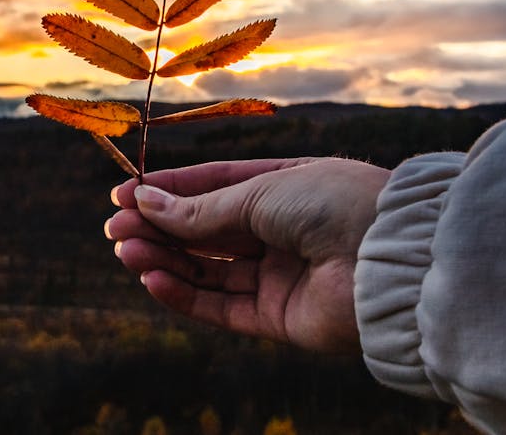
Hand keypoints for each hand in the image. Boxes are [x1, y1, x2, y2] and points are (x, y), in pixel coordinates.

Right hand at [106, 157, 389, 355]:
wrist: (391, 259)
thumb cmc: (334, 203)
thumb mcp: (260, 191)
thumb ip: (202, 208)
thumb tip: (146, 202)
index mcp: (283, 188)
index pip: (212, 188)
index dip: (167, 192)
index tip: (122, 195)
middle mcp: (280, 231)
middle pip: (205, 232)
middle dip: (158, 229)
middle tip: (113, 230)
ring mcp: (279, 275)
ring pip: (208, 270)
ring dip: (163, 261)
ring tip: (125, 252)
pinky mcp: (278, 318)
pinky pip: (222, 307)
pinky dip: (184, 295)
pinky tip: (152, 280)